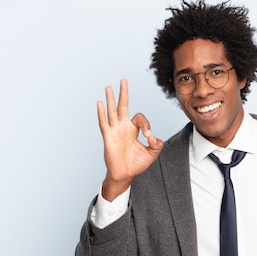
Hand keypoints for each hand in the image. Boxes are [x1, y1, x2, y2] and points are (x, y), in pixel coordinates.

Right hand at [97, 79, 162, 200]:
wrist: (125, 175)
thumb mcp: (152, 153)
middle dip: (124, 93)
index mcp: (133, 129)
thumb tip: (153, 136)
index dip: (146, 125)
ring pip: (112, 111)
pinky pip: (104, 123)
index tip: (148, 137)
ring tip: (109, 87)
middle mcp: (123, 127)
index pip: (140, 118)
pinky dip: (102, 113)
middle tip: (123, 80)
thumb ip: (156, 144)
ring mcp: (115, 131)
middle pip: (123, 106)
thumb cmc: (136, 164)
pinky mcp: (108, 137)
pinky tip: (100, 103)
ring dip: (110, 99)